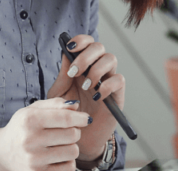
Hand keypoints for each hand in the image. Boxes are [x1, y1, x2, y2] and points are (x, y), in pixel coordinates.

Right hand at [0, 98, 87, 170]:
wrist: (2, 152)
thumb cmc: (22, 128)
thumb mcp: (33, 110)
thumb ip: (55, 104)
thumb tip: (76, 106)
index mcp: (29, 120)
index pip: (65, 118)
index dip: (80, 118)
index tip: (86, 119)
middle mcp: (30, 140)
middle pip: (73, 135)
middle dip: (74, 131)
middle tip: (66, 132)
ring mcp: (34, 160)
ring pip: (73, 151)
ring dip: (71, 147)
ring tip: (60, 144)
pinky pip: (69, 167)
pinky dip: (67, 161)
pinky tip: (57, 157)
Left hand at [47, 34, 125, 162]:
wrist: (76, 137)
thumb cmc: (66, 114)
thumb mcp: (59, 95)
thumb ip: (63, 76)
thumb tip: (66, 54)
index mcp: (82, 65)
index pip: (86, 43)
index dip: (80, 40)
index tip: (69, 47)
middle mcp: (96, 69)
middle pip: (99, 47)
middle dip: (86, 56)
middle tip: (75, 72)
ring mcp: (108, 80)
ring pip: (111, 59)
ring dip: (96, 70)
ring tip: (85, 87)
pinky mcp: (117, 94)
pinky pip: (119, 80)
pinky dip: (107, 85)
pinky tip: (96, 96)